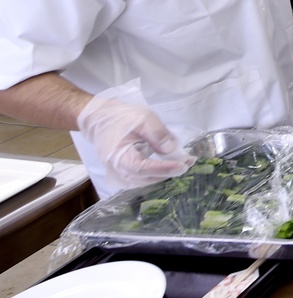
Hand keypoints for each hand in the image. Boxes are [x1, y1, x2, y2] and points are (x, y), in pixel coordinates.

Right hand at [77, 97, 191, 187]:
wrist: (99, 118)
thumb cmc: (120, 117)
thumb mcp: (143, 118)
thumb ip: (157, 134)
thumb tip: (171, 150)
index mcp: (119, 156)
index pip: (143, 168)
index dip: (164, 168)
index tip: (183, 165)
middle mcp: (117, 170)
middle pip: (145, 178)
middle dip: (168, 172)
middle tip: (188, 162)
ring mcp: (118, 173)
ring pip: (144, 180)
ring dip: (163, 174)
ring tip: (182, 163)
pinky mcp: (123, 171)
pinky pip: (141, 178)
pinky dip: (155, 174)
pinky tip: (168, 166)